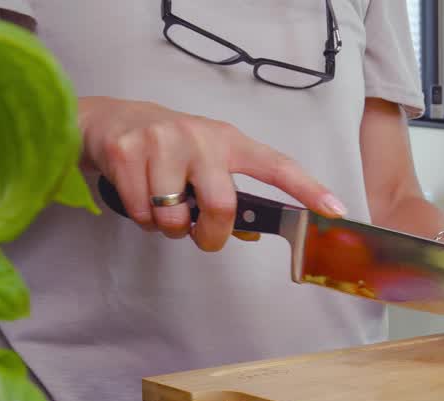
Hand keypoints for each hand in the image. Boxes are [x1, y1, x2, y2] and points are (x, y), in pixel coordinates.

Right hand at [78, 96, 346, 251]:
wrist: (108, 120)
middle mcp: (200, 137)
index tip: (335, 210)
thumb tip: (251, 231)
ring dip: (170, 228)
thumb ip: (231, 194)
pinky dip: (142, 219)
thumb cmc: (169, 148)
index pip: (277, 165)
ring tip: (163, 209)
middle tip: (202, 237)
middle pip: (222, 205)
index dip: (308, 189)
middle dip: (211, 236)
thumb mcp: (206, 162)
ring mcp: (162, 141)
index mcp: (229, 141)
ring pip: (175, 214)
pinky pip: (141, 211)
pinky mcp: (126, 151)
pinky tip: (139, 197)